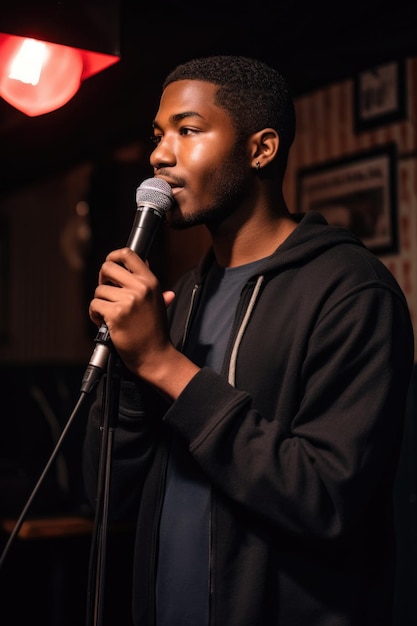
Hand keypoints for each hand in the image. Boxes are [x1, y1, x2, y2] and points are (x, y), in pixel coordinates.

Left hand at [89, 247, 174, 376]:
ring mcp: (128, 300)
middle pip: (108, 267)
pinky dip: (94, 315)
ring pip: (99, 290)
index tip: (110, 265)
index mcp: (151, 281)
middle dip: (102, 281)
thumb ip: (150, 284)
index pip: (128, 254)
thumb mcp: (158, 301)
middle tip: (107, 294)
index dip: (113, 256)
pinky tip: (104, 322)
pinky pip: (94, 305)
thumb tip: (145, 261)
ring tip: (109, 315)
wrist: (155, 356)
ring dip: (99, 303)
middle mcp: (140, 287)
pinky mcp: (116, 314)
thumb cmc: (155, 331)